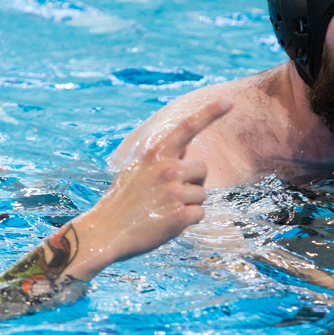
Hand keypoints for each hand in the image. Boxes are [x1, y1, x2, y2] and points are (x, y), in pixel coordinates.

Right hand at [90, 99, 230, 261]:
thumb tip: (186, 150)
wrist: (104, 232)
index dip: (210, 113)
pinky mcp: (179, 215)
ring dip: (189, 204)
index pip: (187, 127)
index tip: (228, 102)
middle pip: (202, 168)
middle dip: (193, 182)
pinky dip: (188, 221)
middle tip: (168, 195)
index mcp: (154, 153)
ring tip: (163, 209)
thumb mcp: (136, 169)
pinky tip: (166, 223)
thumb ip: (161, 159)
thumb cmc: (122, 201)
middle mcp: (167, 168)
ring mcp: (174, 192)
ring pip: (202, 194)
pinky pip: (200, 214)